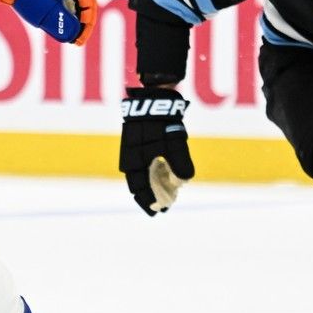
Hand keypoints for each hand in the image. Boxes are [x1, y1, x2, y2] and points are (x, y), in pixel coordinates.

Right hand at [119, 87, 194, 215]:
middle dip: (149, 196)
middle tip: (160, 205)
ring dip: (150, 184)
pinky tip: (161, 173)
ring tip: (163, 191)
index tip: (158, 211)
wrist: (152, 101)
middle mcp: (129, 160)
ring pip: (139, 174)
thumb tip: (182, 182)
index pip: (139, 190)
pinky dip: (150, 172)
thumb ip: (180, 165)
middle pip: (138, 184)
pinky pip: (141, 164)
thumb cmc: (162, 124)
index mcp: (134, 163)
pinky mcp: (135, 144)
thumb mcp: (174, 145)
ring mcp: (131, 152)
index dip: (149, 202)